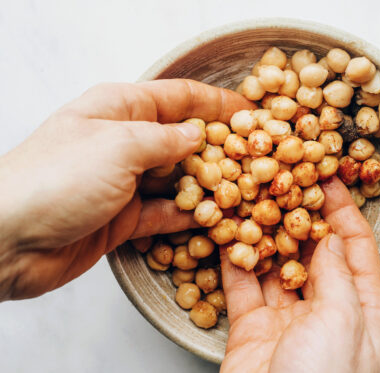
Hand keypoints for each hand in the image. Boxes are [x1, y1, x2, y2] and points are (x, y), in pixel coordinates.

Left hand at [0, 79, 254, 299]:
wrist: (7, 241)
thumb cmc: (56, 178)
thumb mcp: (119, 145)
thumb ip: (167, 139)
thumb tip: (197, 136)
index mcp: (121, 109)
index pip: (179, 97)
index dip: (217, 103)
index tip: (252, 112)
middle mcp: (125, 142)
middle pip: (183, 139)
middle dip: (219, 149)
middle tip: (256, 158)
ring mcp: (125, 181)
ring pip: (178, 179)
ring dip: (208, 186)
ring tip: (243, 192)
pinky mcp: (123, 217)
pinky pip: (166, 214)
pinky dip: (189, 217)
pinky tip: (215, 219)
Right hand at [220, 177, 379, 372]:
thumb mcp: (343, 321)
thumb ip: (336, 275)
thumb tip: (331, 238)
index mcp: (362, 310)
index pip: (357, 250)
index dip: (345, 212)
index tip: (330, 178)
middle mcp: (327, 311)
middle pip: (315, 253)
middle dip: (300, 218)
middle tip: (286, 183)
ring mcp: (288, 320)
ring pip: (275, 266)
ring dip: (265, 235)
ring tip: (254, 201)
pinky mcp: (252, 329)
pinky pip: (242, 287)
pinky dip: (234, 261)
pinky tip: (228, 235)